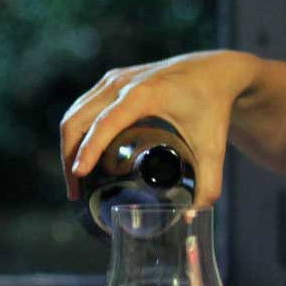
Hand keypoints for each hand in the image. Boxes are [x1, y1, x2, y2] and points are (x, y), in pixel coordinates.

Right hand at [58, 49, 261, 205]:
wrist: (216, 70)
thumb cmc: (214, 106)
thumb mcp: (213, 145)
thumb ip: (208, 182)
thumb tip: (193, 216)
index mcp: (144, 95)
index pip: (105, 124)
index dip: (89, 149)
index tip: (79, 175)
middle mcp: (123, 83)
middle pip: (78, 120)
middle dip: (70, 157)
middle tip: (76, 192)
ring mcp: (115, 79)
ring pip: (75, 114)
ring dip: (69, 146)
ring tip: (76, 179)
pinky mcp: (113, 80)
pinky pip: (83, 107)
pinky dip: (77, 132)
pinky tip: (82, 154)